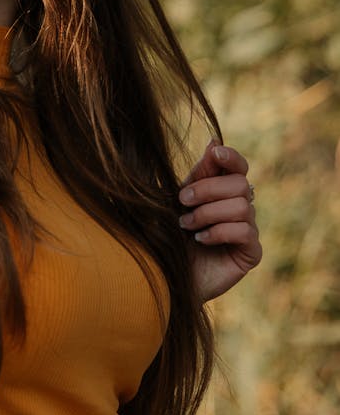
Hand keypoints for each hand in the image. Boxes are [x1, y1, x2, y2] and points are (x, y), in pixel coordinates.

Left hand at [178, 139, 261, 303]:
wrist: (163, 275)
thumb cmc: (166, 234)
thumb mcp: (177, 198)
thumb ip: (197, 173)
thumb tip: (215, 140)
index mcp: (222, 190)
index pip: (239, 166)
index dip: (231, 157)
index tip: (215, 154)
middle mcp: (239, 207)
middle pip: (240, 183)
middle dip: (207, 189)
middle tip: (182, 202)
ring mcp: (248, 230)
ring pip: (243, 206)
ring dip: (208, 213)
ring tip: (186, 226)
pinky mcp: (251, 253)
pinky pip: (245, 231)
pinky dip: (219, 232)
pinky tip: (200, 240)